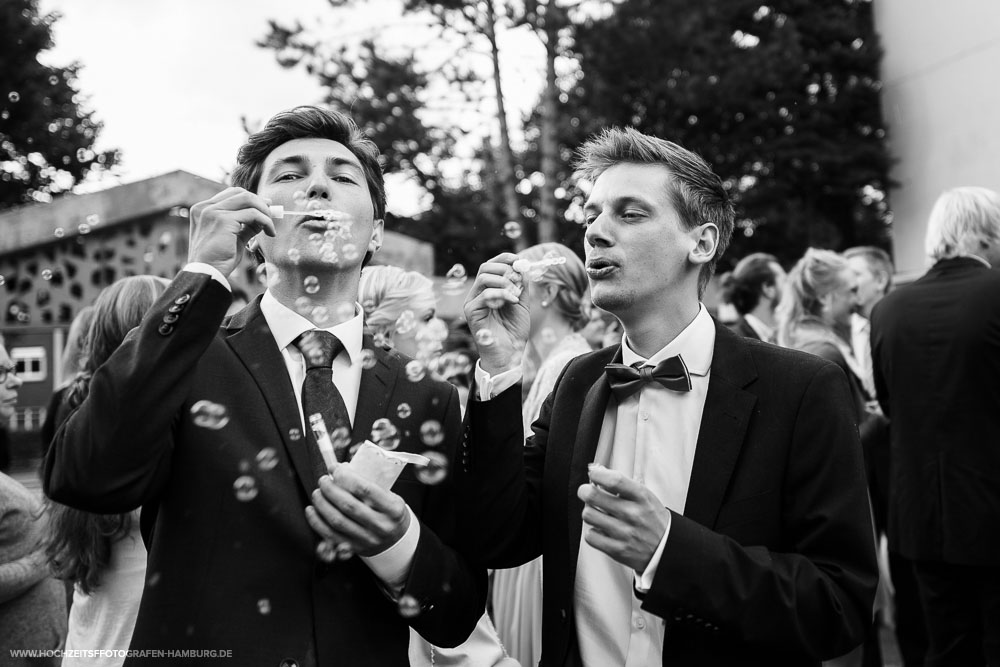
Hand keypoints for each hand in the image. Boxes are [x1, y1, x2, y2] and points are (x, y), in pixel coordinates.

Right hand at [188, 187, 275, 275]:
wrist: (206, 274)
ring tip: (270, 226)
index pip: (231, 194)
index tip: (265, 208)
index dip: (251, 199)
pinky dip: (265, 221)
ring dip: (264, 210)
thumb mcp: (232, 238)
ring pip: (248, 199)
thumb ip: (244, 226)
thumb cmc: (218, 260)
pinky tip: (270, 232)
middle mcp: (205, 207)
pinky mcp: (223, 220)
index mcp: (203, 210)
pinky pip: (252, 214)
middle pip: (240, 192)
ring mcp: (213, 212)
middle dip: (259, 202)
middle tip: (271, 214)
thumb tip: (262, 218)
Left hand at [305, 463, 410, 556]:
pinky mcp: (355, 548)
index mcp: (393, 508)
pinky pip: (330, 536)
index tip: (335, 469)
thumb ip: (368, 483)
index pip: (364, 489)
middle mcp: (381, 525)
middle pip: (348, 505)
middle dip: (330, 489)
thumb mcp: (390, 495)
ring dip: (322, 504)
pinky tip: (311, 511)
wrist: (397, 539)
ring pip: (337, 521)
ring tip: (317, 493)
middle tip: (324, 480)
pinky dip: (317, 522)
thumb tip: (341, 469)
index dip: (345, 477)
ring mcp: (368, 539)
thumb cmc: (390, 512)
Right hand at [463, 253, 530, 373]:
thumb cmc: (513, 330)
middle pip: (485, 267)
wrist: (508, 354)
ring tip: (516, 295)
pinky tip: (512, 302)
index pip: (491, 265)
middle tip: (518, 281)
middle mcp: (477, 293)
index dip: (504, 259)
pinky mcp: (471, 313)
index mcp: (488, 289)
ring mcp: (472, 302)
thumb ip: (521, 285)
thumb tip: (523, 266)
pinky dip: (502, 294)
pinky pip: (485, 294)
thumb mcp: (521, 303)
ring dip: (505, 282)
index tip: (519, 260)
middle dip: (505, 270)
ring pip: (484, 278)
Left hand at [577, 464, 670, 572]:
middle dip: (585, 491)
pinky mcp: (618, 550)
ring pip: (589, 515)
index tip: (593, 474)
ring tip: (597, 513)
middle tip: (587, 492)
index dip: (598, 474)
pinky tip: (601, 530)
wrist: (667, 547)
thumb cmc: (652, 519)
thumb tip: (597, 472)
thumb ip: (622, 485)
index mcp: (641, 497)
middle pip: (593, 496)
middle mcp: (633, 514)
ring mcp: (625, 533)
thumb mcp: (645, 496)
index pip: (614, 480)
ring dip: (589, 512)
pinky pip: (590, 536)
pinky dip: (593, 532)